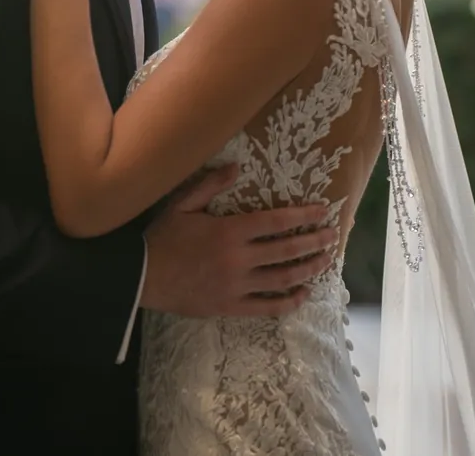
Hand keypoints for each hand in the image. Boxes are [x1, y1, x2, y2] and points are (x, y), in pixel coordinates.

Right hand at [141, 165, 339, 317]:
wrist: (141, 276)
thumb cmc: (161, 237)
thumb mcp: (182, 203)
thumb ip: (210, 184)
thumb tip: (236, 167)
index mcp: (229, 231)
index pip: (276, 221)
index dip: (303, 215)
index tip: (323, 211)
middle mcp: (239, 258)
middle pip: (287, 250)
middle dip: (314, 241)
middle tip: (333, 235)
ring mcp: (236, 285)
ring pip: (282, 279)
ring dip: (308, 269)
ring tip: (325, 261)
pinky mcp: (230, 306)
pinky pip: (266, 307)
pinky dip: (288, 302)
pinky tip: (303, 295)